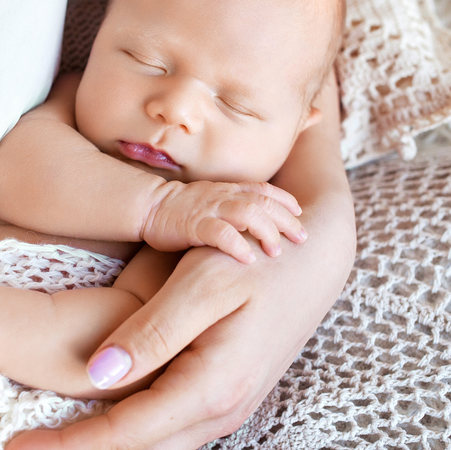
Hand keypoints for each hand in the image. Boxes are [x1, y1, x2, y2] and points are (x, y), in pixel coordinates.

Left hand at [4, 80, 354, 449]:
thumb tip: (96, 377)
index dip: (65, 446)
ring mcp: (225, 408)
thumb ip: (152, 331)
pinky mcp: (223, 395)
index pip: (123, 437)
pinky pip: (166, 436)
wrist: (316, 254)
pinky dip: (124, 443)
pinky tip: (97, 426)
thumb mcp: (204, 282)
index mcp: (211, 387)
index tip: (14, 444)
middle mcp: (219, 411)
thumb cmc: (260, 257)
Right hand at [142, 180, 305, 262]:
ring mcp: (209, 209)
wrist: (148, 207)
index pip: (264, 189)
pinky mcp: (194, 225)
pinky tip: (248, 260)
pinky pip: (220, 233)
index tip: (300, 213)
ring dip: (266, 232)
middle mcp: (223, 196)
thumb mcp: (213, 202)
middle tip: (301, 238)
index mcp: (228, 190)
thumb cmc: (182, 210)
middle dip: (286, 220)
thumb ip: (233, 208)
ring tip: (276, 252)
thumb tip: (259, 224)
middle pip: (263, 202)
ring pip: (248, 213)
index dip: (285, 200)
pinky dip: (237, 245)